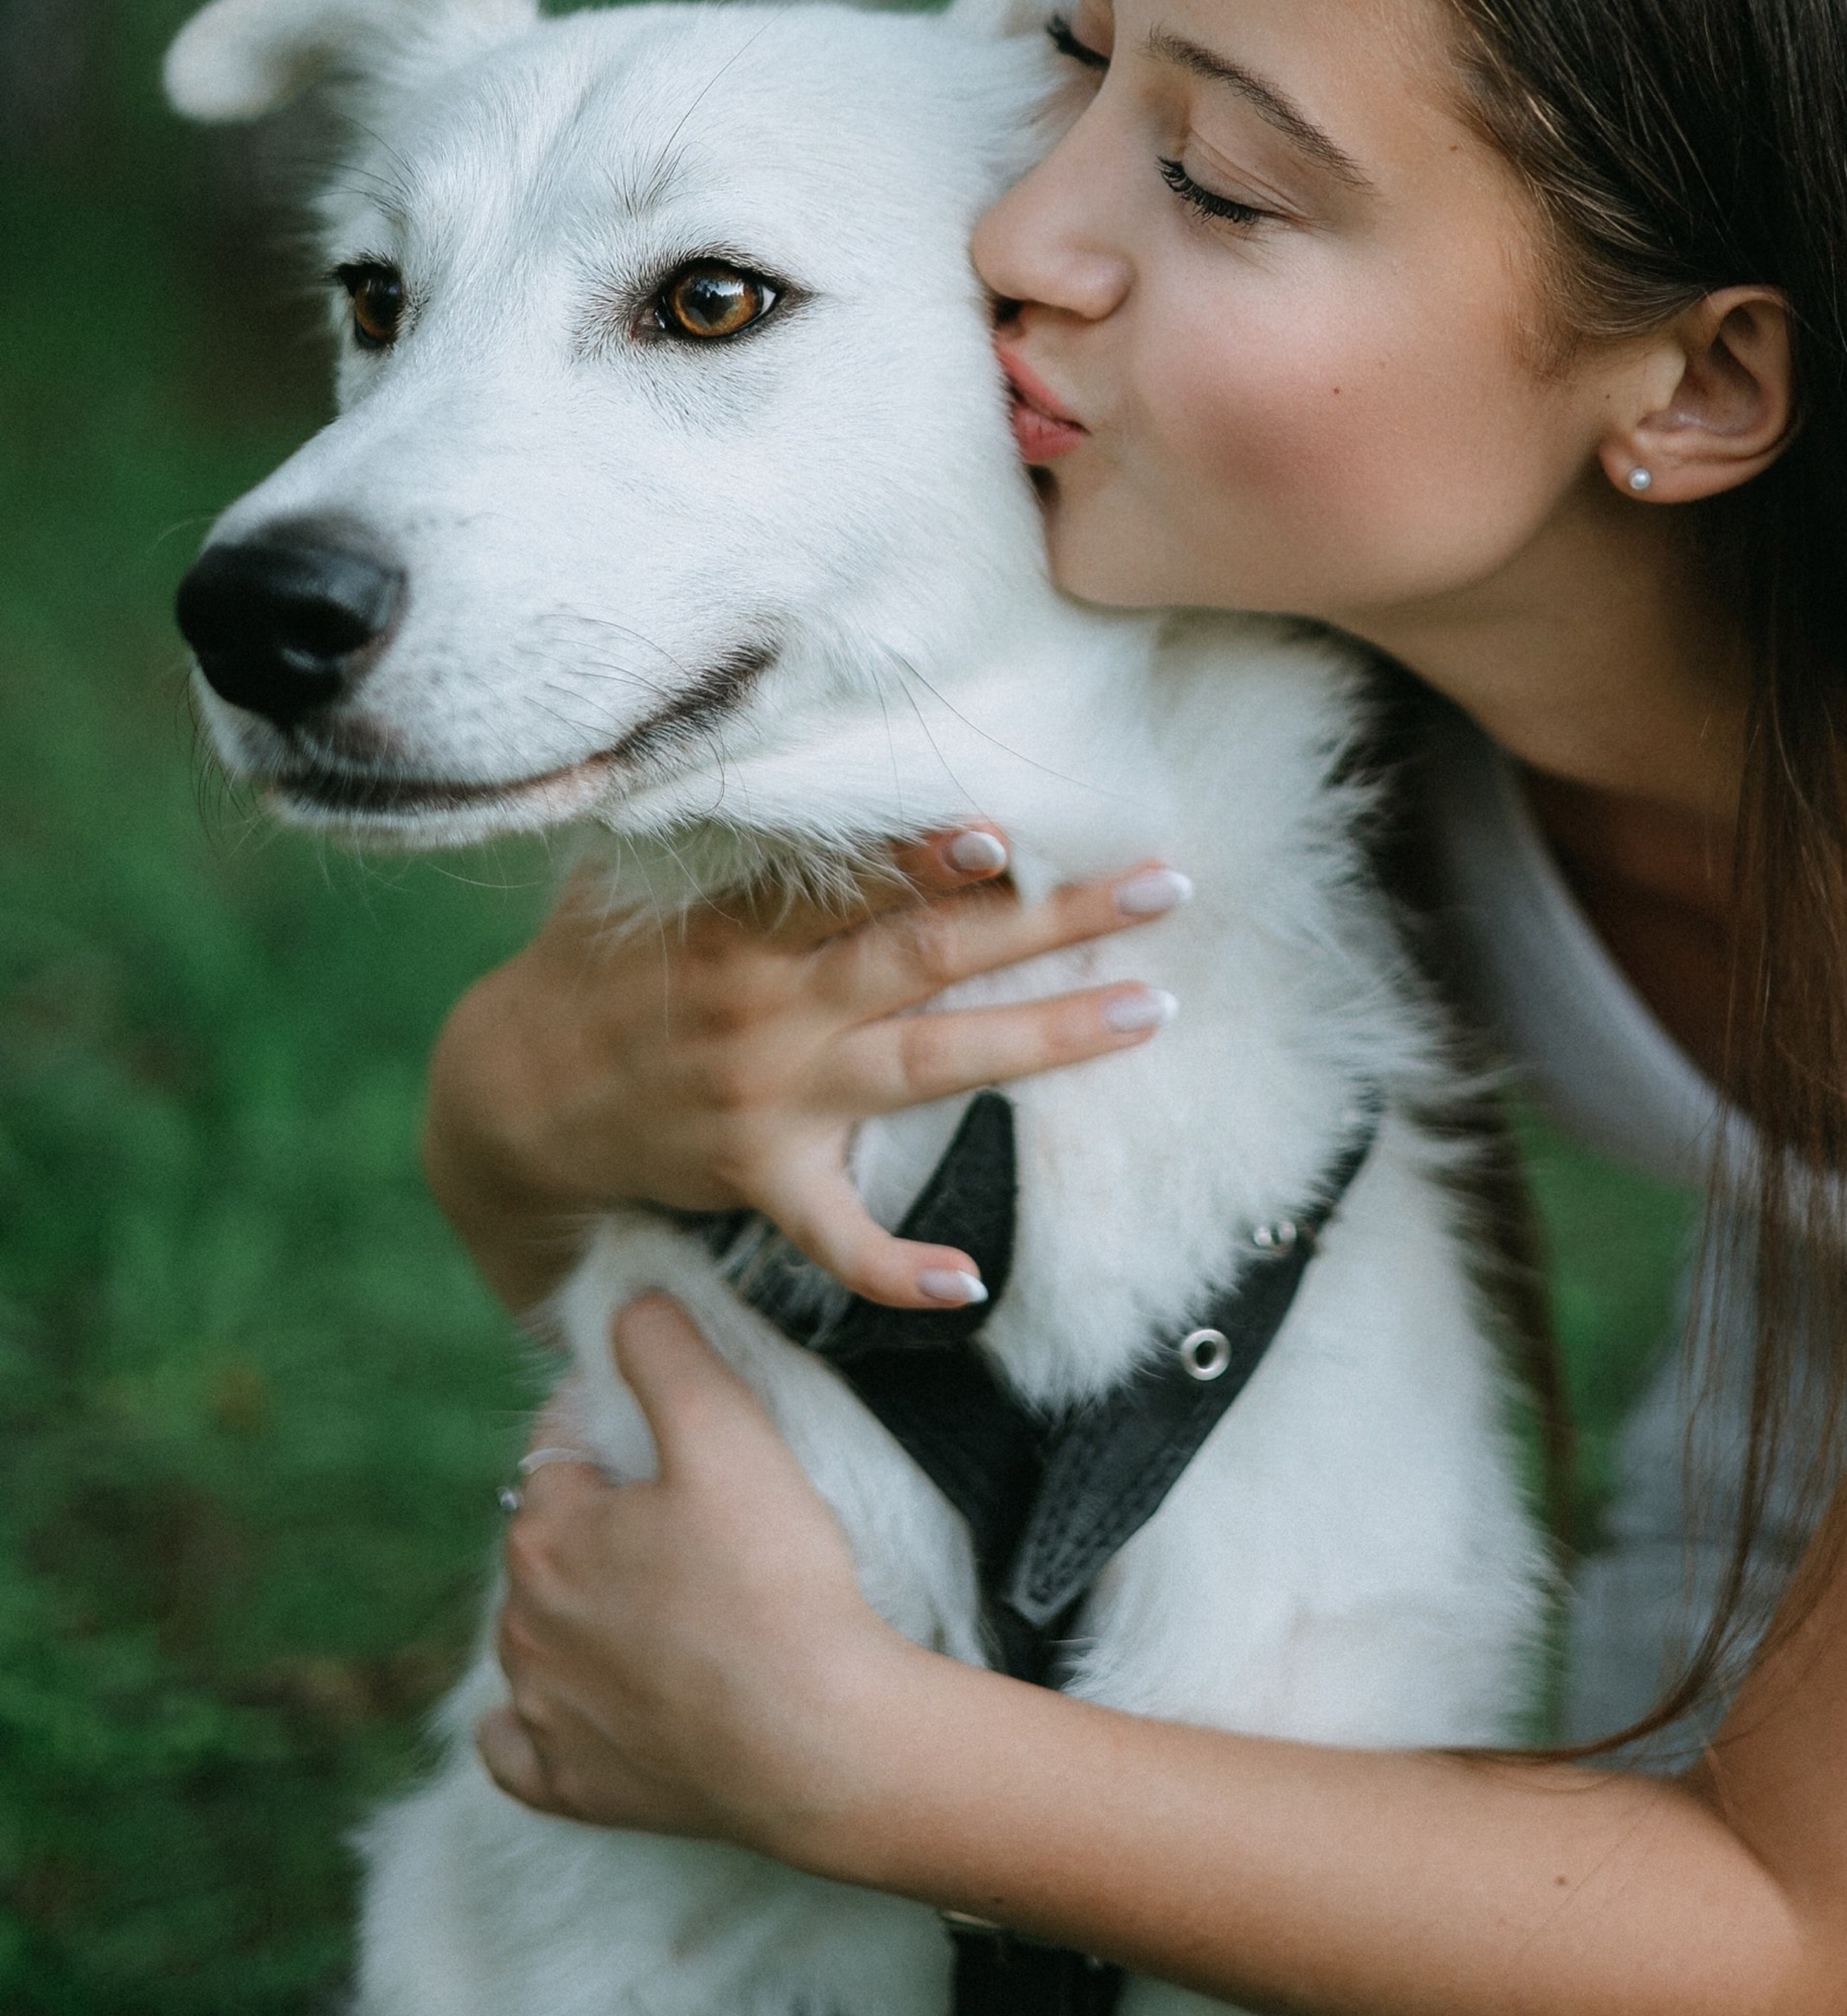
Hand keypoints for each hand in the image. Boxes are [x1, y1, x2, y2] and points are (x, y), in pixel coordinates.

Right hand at [423, 833, 1188, 1314]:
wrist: (514, 1094)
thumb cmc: (600, 962)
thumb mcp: (644, 875)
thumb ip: (731, 821)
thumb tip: (797, 730)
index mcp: (741, 925)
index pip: (853, 883)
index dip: (929, 859)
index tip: (1014, 832)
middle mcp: (769, 1007)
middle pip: (932, 957)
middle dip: (1053, 919)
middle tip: (1162, 889)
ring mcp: (772, 1097)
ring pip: (932, 1065)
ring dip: (1048, 1038)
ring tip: (1150, 1006)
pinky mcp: (762, 1177)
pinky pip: (836, 1237)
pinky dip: (896, 1266)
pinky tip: (972, 1285)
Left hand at [478, 1294, 911, 1856]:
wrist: (820, 1740)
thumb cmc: (775, 1580)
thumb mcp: (727, 1432)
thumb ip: (666, 1352)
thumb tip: (628, 1306)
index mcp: (547, 1535)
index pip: (557, 1449)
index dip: (606, 1422)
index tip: (662, 1424)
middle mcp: (524, 1626)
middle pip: (543, 1543)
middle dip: (591, 1517)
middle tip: (672, 1511)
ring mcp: (545, 1716)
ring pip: (532, 1638)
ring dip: (571, 1611)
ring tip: (651, 1598)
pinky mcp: (573, 1789)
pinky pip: (520, 1749)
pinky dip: (536, 1722)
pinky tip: (578, 1701)